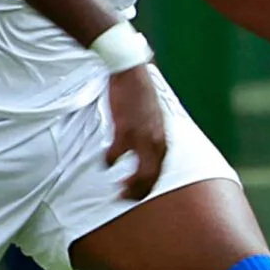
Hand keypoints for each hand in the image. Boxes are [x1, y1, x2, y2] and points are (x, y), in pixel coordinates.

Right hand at [102, 66, 168, 200]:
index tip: (137, 192)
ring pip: (140, 172)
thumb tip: (147, 149)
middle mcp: (156, 141)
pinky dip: (111, 162)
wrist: (130, 71)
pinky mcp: (125, 130)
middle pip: (152, 177)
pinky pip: (117, 155)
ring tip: (119, 192)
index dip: (148, 186)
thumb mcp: (153, 118)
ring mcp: (142, 137)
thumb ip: (151, 135)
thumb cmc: (139, 94)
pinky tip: (105, 163)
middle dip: (139, 192)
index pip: (160, 171)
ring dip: (130, 186)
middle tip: (125, 198)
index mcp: (163, 138)